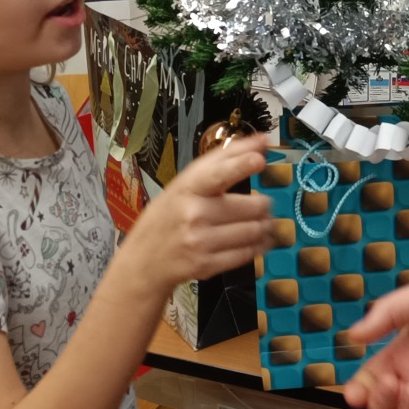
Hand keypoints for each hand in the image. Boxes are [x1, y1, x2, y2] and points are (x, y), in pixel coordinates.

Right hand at [126, 134, 273, 288]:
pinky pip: (248, 253)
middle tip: (262, 204)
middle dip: (263, 204)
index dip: (241, 165)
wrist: (143, 261)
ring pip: (254, 230)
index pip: (217, 174)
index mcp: (187, 188)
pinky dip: (260, 245)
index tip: (260, 159)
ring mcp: (200, 242)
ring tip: (262, 222)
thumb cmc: (168, 216)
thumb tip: (261, 142)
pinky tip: (260, 240)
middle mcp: (193, 214)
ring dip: (265, 225)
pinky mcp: (208, 265)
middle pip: (250, 206)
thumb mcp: (185, 184)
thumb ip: (223, 161)